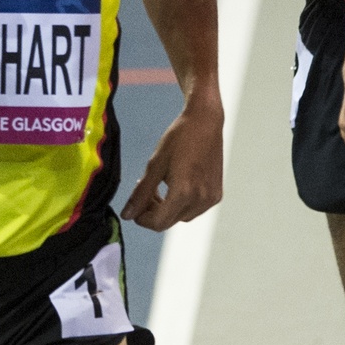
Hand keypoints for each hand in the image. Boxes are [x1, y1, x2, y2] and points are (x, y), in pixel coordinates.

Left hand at [122, 97, 222, 230]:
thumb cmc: (179, 138)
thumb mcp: (155, 165)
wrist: (205, 121)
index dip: (142, 219)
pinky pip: (194, 209)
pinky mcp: (216, 194)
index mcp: (184, 192)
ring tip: (161, 187)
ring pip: (181, 216)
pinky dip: (182, 203)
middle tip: (146, 192)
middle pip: (169, 221)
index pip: (158, 223)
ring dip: (168, 208)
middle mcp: (200, 199)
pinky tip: (177, 185)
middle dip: (154, 212)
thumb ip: (141, 193)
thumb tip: (127, 215)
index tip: (135, 208)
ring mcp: (211, 198)